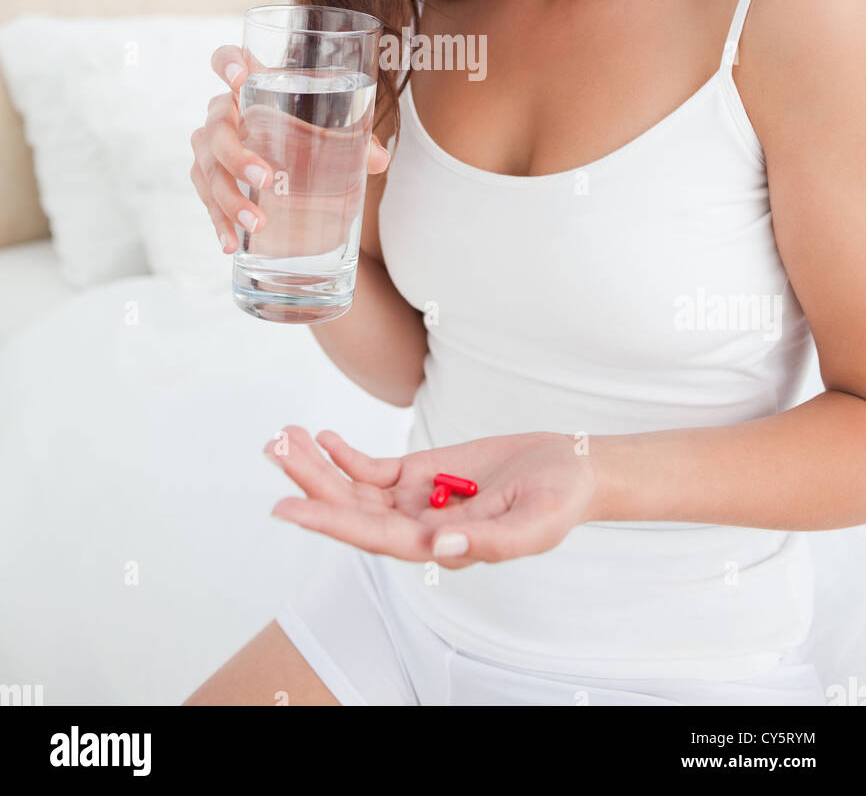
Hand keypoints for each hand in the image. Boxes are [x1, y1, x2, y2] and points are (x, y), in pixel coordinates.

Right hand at [189, 44, 390, 253]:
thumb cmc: (309, 127)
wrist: (289, 151)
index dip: (226, 63)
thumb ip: (356, 137)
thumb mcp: (331, 126)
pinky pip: (205, 198)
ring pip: (206, 168)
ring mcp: (210, 146)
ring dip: (228, 198)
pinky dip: (218, 221)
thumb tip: (378, 160)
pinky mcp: (208, 177)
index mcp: (249, 86)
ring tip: (256, 225)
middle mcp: (223, 112)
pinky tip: (230, 243)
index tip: (240, 78)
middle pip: (215, 128)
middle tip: (267, 180)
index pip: (225, 59)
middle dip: (236, 155)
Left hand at [263, 426, 599, 567]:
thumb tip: (438, 546)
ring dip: (319, 465)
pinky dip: (346, 455)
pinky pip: (374, 469)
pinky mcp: (423, 473)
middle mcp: (417, 527)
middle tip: (274, 450)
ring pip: (354, 487)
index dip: (327, 521)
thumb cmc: (559, 502)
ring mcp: (417, 499)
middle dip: (310, 481)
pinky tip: (323, 437)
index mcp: (439, 546)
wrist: (572, 470)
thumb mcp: (534, 525)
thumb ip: (488, 540)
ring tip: (284, 437)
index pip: (371, 536)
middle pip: (351, 508)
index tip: (286, 506)